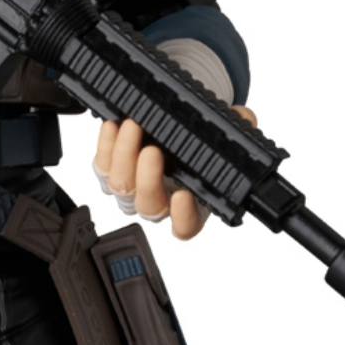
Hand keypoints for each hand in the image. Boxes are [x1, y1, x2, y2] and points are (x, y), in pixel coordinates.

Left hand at [94, 108, 258, 240]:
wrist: (171, 125)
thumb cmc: (199, 139)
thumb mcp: (223, 133)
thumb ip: (238, 127)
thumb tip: (243, 118)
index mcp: (192, 202)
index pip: (186, 226)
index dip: (183, 216)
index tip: (184, 194)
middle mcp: (160, 200)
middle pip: (148, 205)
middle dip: (148, 179)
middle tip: (153, 151)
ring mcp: (133, 187)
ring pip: (121, 186)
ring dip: (124, 155)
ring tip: (132, 127)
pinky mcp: (110, 170)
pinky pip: (101, 165)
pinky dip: (105, 145)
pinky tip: (113, 126)